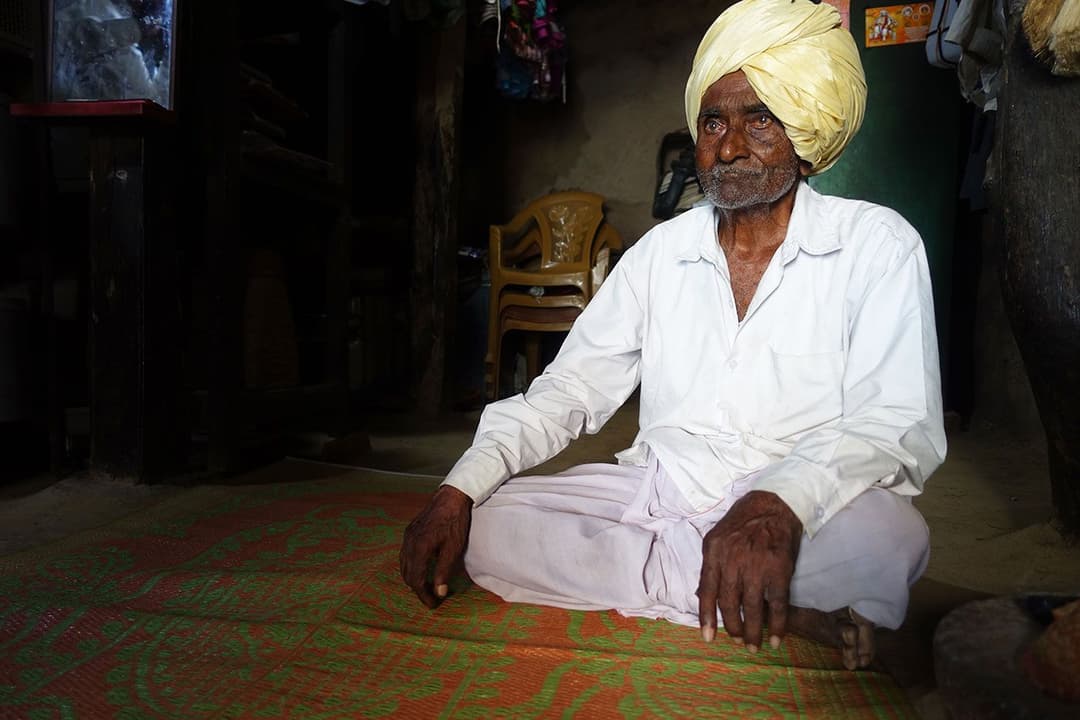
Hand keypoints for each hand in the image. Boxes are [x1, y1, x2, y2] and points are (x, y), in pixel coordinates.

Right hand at [399, 485, 473, 608]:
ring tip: (427, 586)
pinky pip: (405, 554)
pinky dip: (411, 566)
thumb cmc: (455, 522)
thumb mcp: (453, 549)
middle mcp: (409, 542)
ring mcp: (408, 536)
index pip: (415, 580)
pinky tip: (421, 568)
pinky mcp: (410, 531)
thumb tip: (439, 592)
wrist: (451, 497)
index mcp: (419, 548)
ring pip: (404, 565)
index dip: (423, 595)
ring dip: (413, 577)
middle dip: (417, 588)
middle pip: (407, 574)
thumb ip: (443, 571)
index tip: (433, 604)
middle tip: (432, 597)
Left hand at [697, 490, 801, 651]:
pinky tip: (776, 638)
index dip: (706, 617)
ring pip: (752, 608)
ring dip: (752, 632)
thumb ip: (711, 565)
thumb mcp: (718, 537)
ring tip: (753, 645)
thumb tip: (703, 595)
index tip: (708, 638)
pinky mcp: (779, 570)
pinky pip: (777, 604)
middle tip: (736, 639)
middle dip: (732, 627)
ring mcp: (757, 566)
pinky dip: (777, 625)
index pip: (706, 591)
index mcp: (714, 552)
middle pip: (729, 603)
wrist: (774, 504)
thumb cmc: (743, 522)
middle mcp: (733, 561)